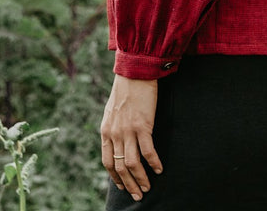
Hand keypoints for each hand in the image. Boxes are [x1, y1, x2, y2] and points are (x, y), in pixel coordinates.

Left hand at [100, 75, 161, 200]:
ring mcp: (128, 130)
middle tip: (138, 195)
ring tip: (148, 188)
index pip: (108, 162)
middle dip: (129, 184)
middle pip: (120, 167)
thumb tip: (117, 142)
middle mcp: (115, 133)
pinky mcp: (142, 125)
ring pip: (132, 163)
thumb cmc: (126, 89)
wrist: (135, 71)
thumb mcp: (112, 111)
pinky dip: (153, 163)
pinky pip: (148, 151)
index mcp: (106, 131)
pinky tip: (159, 169)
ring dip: (141, 178)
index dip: (115, 177)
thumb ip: (113, 128)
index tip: (123, 186)